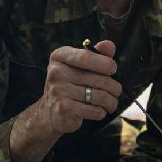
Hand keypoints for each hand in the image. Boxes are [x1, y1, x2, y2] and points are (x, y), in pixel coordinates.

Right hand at [10, 39, 123, 161]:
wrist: (47, 116)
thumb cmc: (69, 88)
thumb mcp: (79, 68)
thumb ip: (96, 55)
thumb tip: (110, 44)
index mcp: (60, 56)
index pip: (90, 55)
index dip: (107, 64)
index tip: (112, 70)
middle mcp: (56, 72)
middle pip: (102, 79)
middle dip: (114, 88)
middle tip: (114, 93)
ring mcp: (58, 92)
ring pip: (101, 96)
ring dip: (110, 102)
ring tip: (108, 104)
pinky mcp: (63, 111)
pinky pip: (94, 111)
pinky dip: (99, 114)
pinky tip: (94, 113)